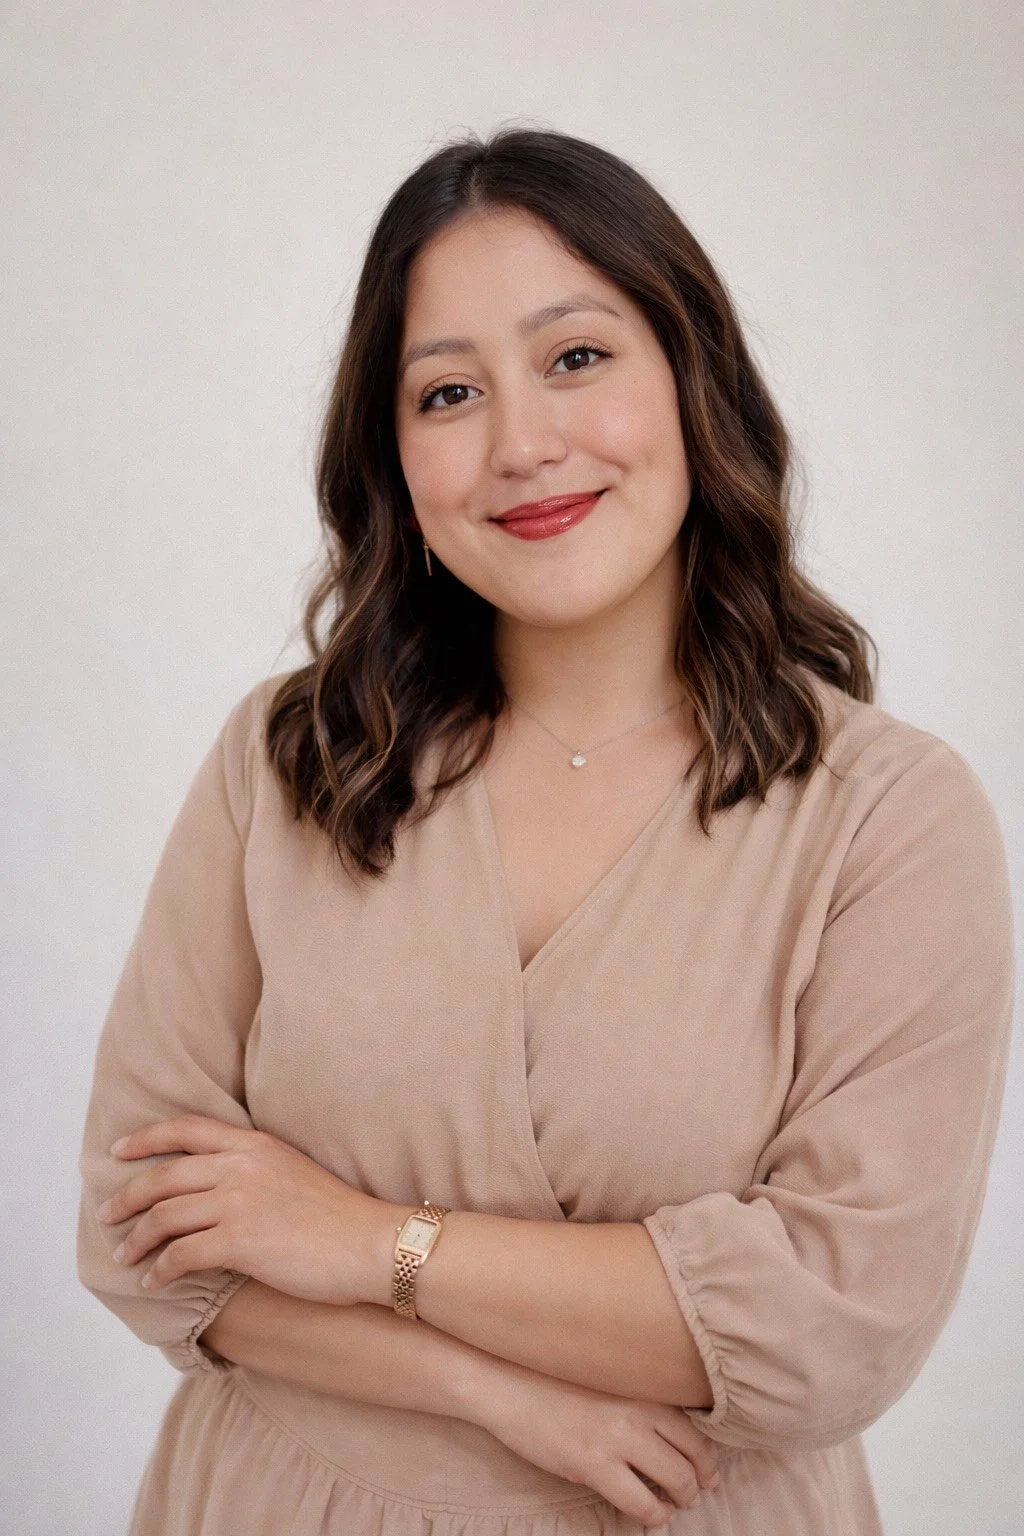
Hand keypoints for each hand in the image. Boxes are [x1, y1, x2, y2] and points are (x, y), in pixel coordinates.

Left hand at [96, 1114, 384, 1305]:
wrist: (370, 1243)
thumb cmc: (338, 1217)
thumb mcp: (292, 1171)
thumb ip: (254, 1170)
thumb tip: (218, 1189)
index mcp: (254, 1144)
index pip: (186, 1128)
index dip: (146, 1139)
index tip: (119, 1151)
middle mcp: (240, 1166)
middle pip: (164, 1175)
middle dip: (127, 1196)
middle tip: (107, 1215)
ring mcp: (239, 1202)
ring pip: (164, 1216)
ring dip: (136, 1239)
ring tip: (125, 1255)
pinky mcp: (240, 1241)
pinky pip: (181, 1254)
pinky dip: (160, 1269)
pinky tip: (153, 1281)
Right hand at [470, 1360, 720, 1526]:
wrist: (508, 1382)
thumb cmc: (554, 1380)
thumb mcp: (606, 1380)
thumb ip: (637, 1400)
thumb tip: (669, 1434)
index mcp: (642, 1386)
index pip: (697, 1429)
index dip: (707, 1458)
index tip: (705, 1469)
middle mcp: (638, 1410)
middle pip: (695, 1457)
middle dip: (700, 1482)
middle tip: (693, 1491)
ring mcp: (617, 1438)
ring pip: (678, 1481)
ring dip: (682, 1500)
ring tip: (673, 1504)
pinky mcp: (593, 1464)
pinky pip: (642, 1503)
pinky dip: (655, 1516)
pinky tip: (652, 1513)